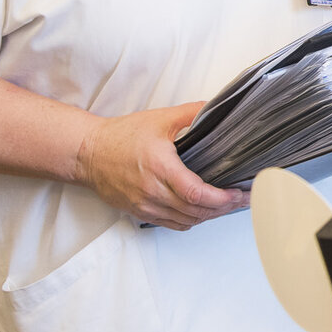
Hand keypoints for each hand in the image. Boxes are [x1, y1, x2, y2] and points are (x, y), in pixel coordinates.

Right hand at [73, 101, 248, 230]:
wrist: (88, 153)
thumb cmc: (120, 136)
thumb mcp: (159, 119)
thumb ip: (191, 113)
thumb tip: (216, 108)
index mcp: (160, 168)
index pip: (196, 193)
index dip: (221, 198)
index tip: (238, 194)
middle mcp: (152, 192)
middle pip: (195, 212)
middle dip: (223, 208)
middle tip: (243, 200)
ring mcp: (145, 205)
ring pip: (185, 221)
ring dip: (209, 216)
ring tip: (228, 205)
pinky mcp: (139, 212)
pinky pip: (171, 224)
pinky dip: (191, 220)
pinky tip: (203, 211)